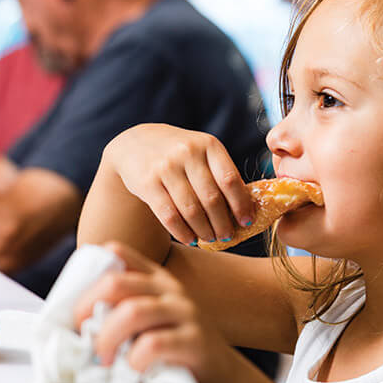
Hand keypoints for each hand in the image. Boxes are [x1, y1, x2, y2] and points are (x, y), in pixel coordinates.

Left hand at [73, 242, 246, 382]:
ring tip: (104, 359)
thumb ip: (123, 314)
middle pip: (116, 282)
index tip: (78, 311)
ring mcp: (185, 312)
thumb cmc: (176, 354)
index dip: (88, 276)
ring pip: (132, 311)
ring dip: (108, 337)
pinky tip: (135, 369)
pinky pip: (154, 343)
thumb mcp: (151, 324)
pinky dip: (135, 359)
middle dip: (88, 309)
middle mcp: (170, 289)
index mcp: (155, 280)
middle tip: (82, 336)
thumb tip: (75, 325)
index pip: (117, 253)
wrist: (226, 380)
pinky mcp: (195, 341)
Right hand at [103, 124, 254, 244]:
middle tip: (226, 236)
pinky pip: (169, 215)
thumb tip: (246, 210)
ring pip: (191, 209)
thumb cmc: (180, 155)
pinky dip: (182, 231)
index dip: (241, 204)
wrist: (136, 144)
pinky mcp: (147, 182)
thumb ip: (221, 174)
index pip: (230, 180)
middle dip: (222, 223)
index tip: (247, 221)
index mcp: (208, 145)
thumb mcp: (202, 152)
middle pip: (212, 198)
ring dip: (204, 230)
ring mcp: (166, 167)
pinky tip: (190, 238)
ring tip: (209, 238)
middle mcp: (187, 153)